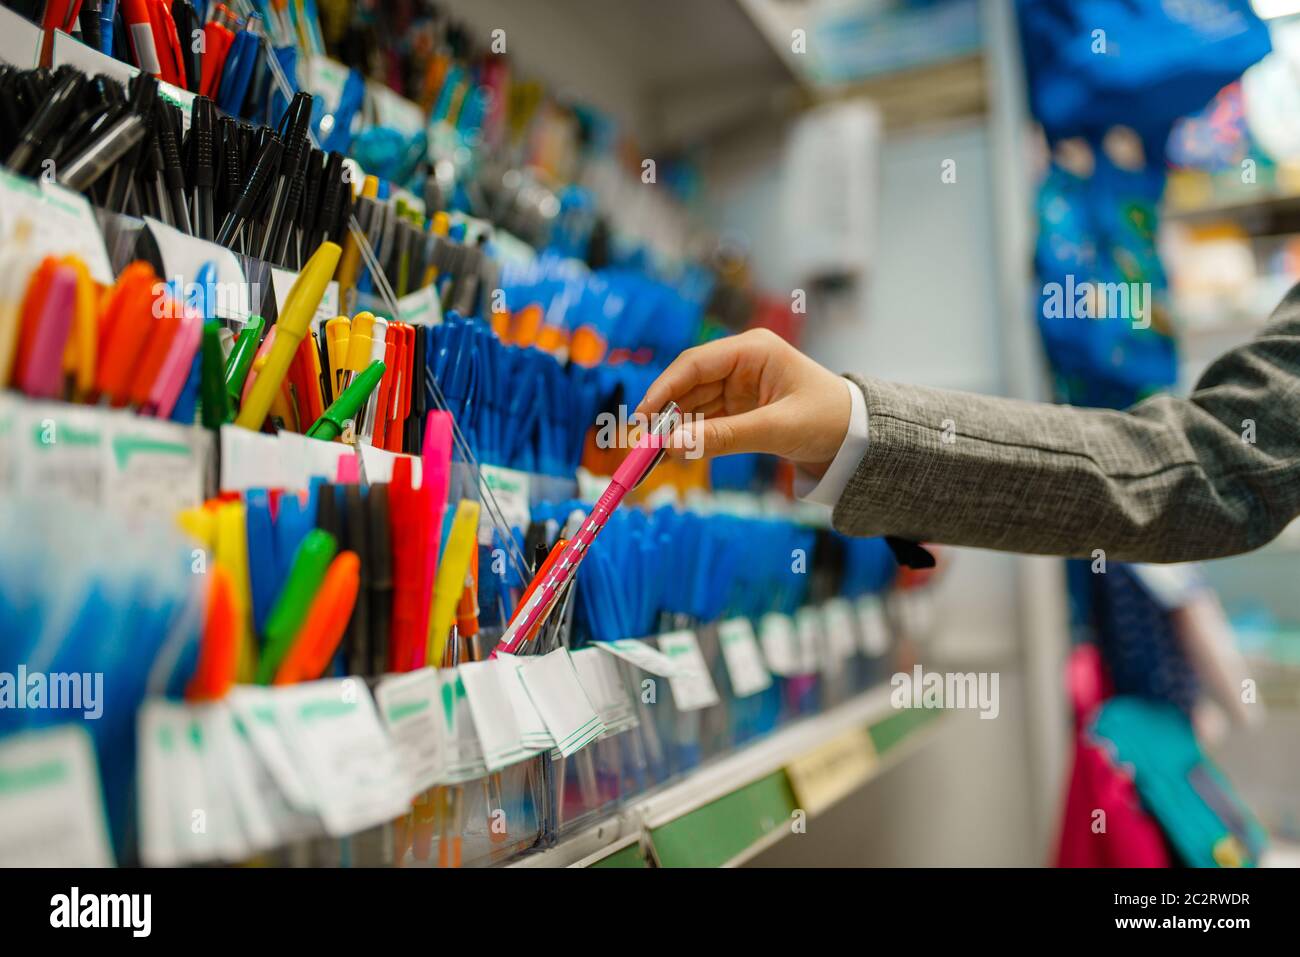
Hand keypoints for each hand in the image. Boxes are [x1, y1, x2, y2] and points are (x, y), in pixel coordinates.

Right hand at [636, 328, 851, 476]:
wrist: (859, 439)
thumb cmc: (829, 421)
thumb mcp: (776, 429)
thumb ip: (724, 437)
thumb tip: (672, 446)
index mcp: (753, 350)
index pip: (695, 364)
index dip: (663, 390)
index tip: (641, 417)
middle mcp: (741, 362)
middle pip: (688, 384)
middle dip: (664, 414)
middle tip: (641, 444)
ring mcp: (739, 385)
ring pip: (693, 404)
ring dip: (674, 428)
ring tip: (653, 455)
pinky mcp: (740, 408)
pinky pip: (706, 420)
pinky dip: (690, 437)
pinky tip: (674, 453)